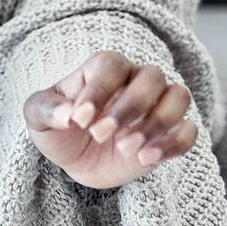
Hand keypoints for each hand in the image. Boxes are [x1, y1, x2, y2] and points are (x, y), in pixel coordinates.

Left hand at [24, 49, 198, 189]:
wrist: (75, 159)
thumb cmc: (58, 127)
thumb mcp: (38, 116)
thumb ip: (46, 109)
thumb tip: (67, 114)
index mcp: (103, 68)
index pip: (112, 66)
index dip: (99, 91)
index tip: (79, 120)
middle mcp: (136, 80)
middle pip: (152, 77)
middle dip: (129, 107)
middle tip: (99, 134)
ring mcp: (156, 107)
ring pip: (178, 97)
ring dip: (156, 123)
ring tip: (125, 148)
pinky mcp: (169, 135)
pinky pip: (188, 132)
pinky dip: (172, 144)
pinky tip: (144, 158)